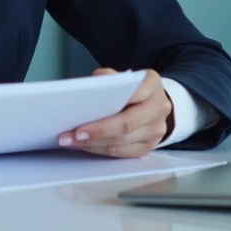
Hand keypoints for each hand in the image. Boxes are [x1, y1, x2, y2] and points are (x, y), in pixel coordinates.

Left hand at [58, 68, 172, 157]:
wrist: (153, 102)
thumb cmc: (132, 88)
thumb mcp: (123, 76)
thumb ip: (109, 78)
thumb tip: (93, 84)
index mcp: (152, 85)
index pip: (131, 97)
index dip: (107, 110)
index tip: (81, 118)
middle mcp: (159, 108)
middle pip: (126, 125)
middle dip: (96, 132)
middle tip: (71, 136)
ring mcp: (156, 130)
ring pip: (122, 142)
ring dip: (93, 144)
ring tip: (71, 141)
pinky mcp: (150, 146)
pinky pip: (123, 153)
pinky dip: (101, 150)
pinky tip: (85, 146)